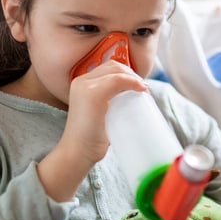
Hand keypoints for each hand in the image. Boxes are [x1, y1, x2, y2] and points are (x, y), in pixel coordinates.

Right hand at [40, 60, 147, 200]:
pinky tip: (141, 90)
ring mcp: (86, 86)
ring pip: (117, 71)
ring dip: (134, 78)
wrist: (77, 153)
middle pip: (113, 66)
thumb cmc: (90, 138)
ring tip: (143, 91)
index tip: (138, 87)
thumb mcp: (98, 114)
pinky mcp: (93, 94)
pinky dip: (132, 82)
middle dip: (132, 74)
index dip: (126, 74)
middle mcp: (81, 81)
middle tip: (142, 90)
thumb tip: (133, 101)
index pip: (108, 68)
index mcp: (81, 84)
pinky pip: (118, 80)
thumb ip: (108, 104)